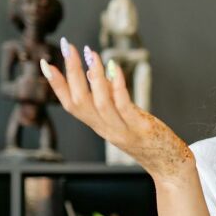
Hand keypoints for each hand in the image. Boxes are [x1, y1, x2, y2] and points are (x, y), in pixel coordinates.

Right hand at [40, 39, 194, 183]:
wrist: (169, 166)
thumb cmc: (147, 139)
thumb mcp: (121, 118)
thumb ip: (107, 99)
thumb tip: (92, 73)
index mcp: (99, 126)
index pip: (70, 105)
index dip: (57, 86)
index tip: (45, 64)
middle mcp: (106, 129)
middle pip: (80, 101)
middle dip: (72, 74)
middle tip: (69, 49)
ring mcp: (122, 130)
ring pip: (99, 104)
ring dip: (94, 77)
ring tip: (92, 54)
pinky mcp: (140, 129)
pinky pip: (124, 107)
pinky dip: (117, 88)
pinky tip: (115, 70)